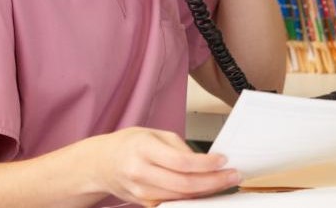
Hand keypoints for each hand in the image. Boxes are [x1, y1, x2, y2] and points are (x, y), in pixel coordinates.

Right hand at [89, 127, 239, 205]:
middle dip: (214, 181)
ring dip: (207, 191)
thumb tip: (203, 162)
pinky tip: (206, 190)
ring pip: (181, 197)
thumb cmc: (129, 145)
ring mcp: (141, 192)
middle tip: (233, 175)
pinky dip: (193, 197)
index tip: (223, 160)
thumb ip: (178, 147)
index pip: (181, 162)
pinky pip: (174, 202)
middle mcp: (140, 173)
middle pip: (184, 184)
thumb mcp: (153, 134)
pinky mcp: (144, 203)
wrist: (102, 163)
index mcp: (143, 149)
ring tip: (225, 182)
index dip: (206, 164)